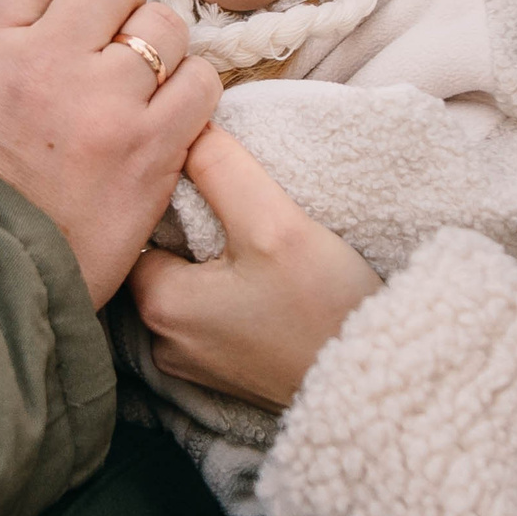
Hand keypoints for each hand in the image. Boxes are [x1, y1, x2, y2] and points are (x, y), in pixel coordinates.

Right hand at [0, 0, 218, 302]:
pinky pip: (199, 81)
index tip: (48, 17)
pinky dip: (185, 88)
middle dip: (103, 5)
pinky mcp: (154, 152)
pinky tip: (155, 110)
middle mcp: (47, 66)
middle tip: (89, 45)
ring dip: (148, 43)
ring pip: (160, 24)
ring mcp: (108, 109)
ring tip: (123, 79)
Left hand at [128, 125, 381, 410]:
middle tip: (237, 205)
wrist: (377, 387)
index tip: (211, 180)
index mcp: (158, 304)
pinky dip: (227, 293)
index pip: (139, 225)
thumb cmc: (323, 309)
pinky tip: (263, 281)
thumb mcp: (273, 221)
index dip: (170, 192)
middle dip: (191, 227)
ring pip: (185, 286)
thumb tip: (187, 128)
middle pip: (160, 256)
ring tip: (253, 241)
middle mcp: (161, 342)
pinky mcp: (225, 374)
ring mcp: (192, 365)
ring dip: (211, 261)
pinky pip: (208, 317)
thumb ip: (222, 168)